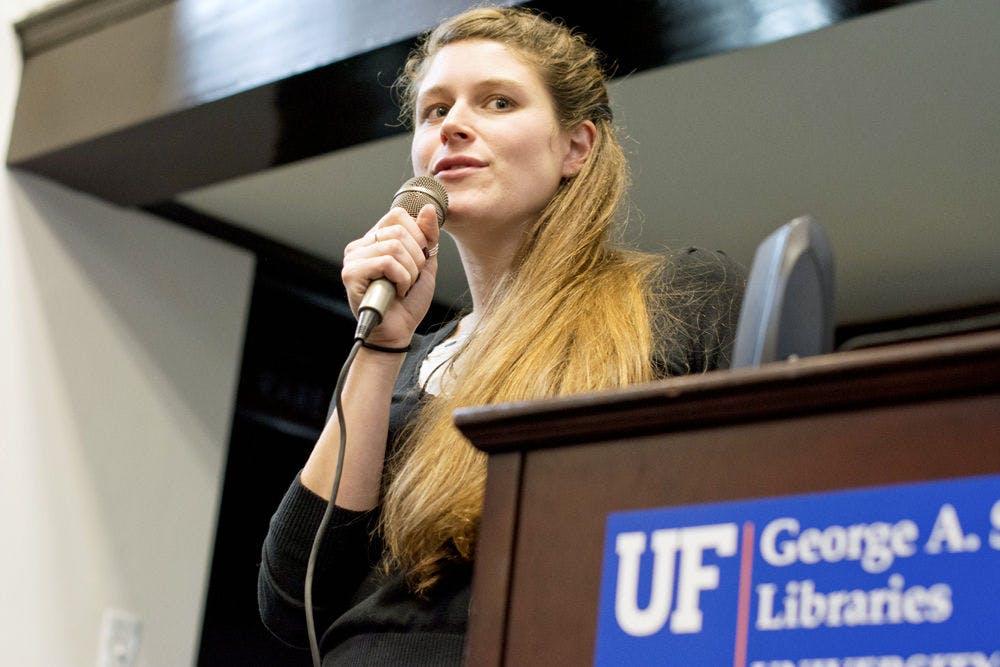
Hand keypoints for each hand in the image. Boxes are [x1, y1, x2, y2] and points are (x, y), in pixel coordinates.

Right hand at [341, 203, 440, 346]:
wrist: (399, 331)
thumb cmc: (409, 300)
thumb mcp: (426, 263)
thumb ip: (428, 236)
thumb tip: (429, 208)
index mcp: (376, 239)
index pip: (398, 214)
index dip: (417, 236)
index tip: (418, 259)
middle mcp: (361, 245)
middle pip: (399, 230)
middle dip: (416, 259)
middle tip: (410, 279)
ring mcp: (353, 258)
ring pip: (395, 247)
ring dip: (410, 272)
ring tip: (402, 287)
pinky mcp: (351, 273)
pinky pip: (386, 263)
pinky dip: (401, 280)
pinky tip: (395, 292)